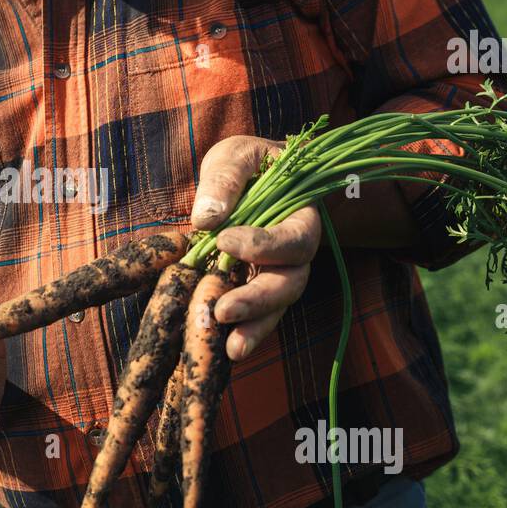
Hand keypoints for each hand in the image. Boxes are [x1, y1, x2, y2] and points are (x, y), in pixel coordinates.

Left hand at [190, 136, 320, 361]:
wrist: (252, 178)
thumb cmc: (249, 165)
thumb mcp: (236, 156)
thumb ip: (226, 179)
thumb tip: (206, 219)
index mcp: (300, 217)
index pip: (293, 238)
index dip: (264, 245)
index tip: (225, 241)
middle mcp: (295, 254)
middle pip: (289, 283)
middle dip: (258, 300)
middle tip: (224, 310)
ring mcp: (276, 275)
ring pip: (276, 307)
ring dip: (254, 327)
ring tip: (231, 348)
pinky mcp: (255, 291)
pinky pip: (258, 317)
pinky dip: (245, 333)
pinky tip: (226, 351)